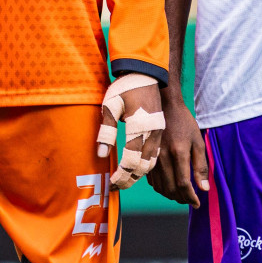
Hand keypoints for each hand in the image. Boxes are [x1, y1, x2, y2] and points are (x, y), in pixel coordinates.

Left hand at [99, 74, 164, 188]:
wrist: (148, 74)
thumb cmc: (126, 88)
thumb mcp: (110, 105)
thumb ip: (106, 131)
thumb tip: (101, 155)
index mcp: (140, 127)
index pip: (130, 160)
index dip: (121, 175)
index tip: (111, 185)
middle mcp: (153, 133)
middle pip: (143, 165)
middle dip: (129, 179)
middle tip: (116, 188)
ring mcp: (159, 133)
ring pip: (151, 162)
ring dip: (138, 174)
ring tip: (124, 182)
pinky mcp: (160, 132)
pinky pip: (155, 154)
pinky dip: (146, 165)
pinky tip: (136, 170)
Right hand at [147, 97, 206, 205]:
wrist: (164, 107)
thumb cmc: (184, 123)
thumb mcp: (198, 142)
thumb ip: (201, 166)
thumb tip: (204, 188)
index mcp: (178, 154)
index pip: (183, 184)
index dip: (191, 197)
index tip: (197, 204)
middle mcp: (163, 158)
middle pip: (170, 189)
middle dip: (181, 199)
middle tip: (191, 201)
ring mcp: (152, 157)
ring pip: (159, 186)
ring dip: (171, 195)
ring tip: (181, 195)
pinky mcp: (145, 156)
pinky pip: (151, 179)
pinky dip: (160, 187)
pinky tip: (169, 185)